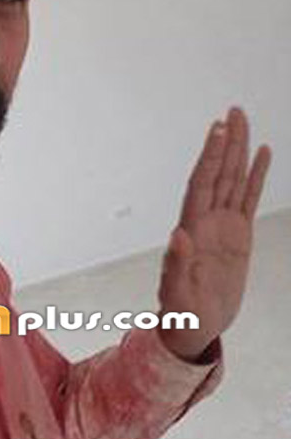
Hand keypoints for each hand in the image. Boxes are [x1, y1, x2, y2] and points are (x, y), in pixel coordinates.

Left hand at [157, 107, 271, 357]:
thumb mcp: (176, 294)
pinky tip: (262, 154)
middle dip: (226, 143)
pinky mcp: (239, 236)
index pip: (202, 184)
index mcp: (191, 229)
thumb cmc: (181, 313)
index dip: (210, 157)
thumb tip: (178, 236)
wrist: (195, 328)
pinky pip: (248, 199)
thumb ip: (176, 266)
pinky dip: (255, 177)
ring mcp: (223, 226)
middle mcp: (206, 221)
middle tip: (234, 110)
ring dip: (239, 152)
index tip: (218, 130)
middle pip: (218, 173)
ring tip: (244, 121)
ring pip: (233, 180)